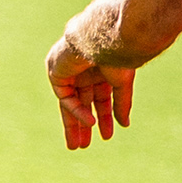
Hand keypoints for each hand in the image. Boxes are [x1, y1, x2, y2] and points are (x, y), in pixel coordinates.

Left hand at [44, 35, 134, 150]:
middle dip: (83, 126)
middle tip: (84, 146)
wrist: (102, 35)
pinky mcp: (56, 72)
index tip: (107, 136)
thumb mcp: (122, 83)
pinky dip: (77, 111)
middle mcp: (83, 72)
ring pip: (69, 104)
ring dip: (74, 124)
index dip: (104, 118)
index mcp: (101, 70)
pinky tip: (90, 121)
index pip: (99, 99)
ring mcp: (68, 72)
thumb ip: (121, 103)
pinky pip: (65, 97)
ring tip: (78, 145)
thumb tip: (125, 125)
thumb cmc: (116, 53)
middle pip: (81, 104)